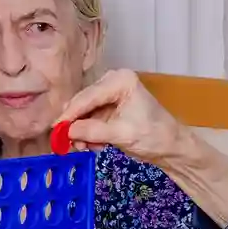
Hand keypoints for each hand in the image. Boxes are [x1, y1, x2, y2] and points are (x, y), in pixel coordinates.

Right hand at [58, 69, 186, 166]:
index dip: (70, 114)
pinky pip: (90, 120)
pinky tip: (96, 146)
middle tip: (68, 144)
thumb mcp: (122, 134)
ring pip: (84, 113)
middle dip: (75, 125)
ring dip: (82, 132)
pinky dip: (89, 134)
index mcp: (120, 81)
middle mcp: (113, 82)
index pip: (88, 96)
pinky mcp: (109, 109)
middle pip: (83, 103)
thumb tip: (67, 131)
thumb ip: (93, 131)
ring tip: (86, 148)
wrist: (172, 147)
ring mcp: (110, 95)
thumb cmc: (154, 136)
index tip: (55, 129)